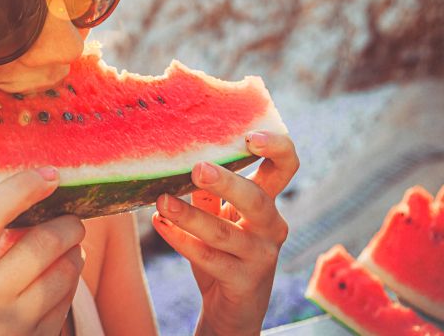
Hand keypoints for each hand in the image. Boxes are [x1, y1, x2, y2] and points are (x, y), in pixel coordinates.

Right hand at [0, 167, 85, 335]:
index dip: (21, 188)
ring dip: (74, 252)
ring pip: (65, 272)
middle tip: (71, 218)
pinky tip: (60, 278)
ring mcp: (12, 325)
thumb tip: (35, 200)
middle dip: (68, 224)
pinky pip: (68, 302)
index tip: (50, 175)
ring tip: (67, 248)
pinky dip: (70, 282)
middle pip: (43, 243)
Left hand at [152, 130, 298, 335]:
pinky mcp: (244, 281)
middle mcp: (271, 226)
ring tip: (162, 201)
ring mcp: (260, 255)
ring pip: (225, 233)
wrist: (233, 308)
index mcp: (267, 202)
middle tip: (198, 168)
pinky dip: (181, 240)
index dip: (276, 147)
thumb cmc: (224, 251)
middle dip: (229, 182)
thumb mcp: (217, 216)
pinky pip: (209, 259)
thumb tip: (183, 157)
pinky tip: (160, 224)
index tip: (250, 135)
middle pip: (257, 199)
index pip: (285, 166)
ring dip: (190, 216)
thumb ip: (207, 192)